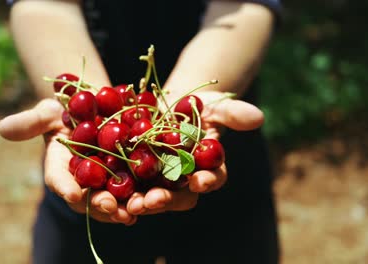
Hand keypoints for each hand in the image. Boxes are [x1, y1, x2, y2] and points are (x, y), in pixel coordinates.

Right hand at [0, 98, 136, 224]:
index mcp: (61, 168)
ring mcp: (106, 182)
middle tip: (109, 208)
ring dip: (123, 208)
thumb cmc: (65, 112)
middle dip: (98, 204)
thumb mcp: (47, 113)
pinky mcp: (129, 177)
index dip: (65, 187)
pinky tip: (154, 201)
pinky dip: (143, 196)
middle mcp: (83, 181)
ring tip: (133, 212)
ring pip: (114, 200)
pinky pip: (136, 190)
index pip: (59, 180)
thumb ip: (30, 122)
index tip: (74, 194)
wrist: (95, 112)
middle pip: (90, 198)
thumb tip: (3, 128)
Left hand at [126, 90, 263, 214]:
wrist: (167, 103)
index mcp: (206, 167)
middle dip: (167, 199)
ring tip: (132, 204)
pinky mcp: (135, 175)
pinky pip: (128, 187)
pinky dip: (120, 193)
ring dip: (142, 203)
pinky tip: (109, 195)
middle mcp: (183, 180)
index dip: (207, 181)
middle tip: (155, 200)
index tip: (200, 181)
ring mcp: (158, 180)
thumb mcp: (213, 104)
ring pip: (152, 197)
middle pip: (178, 196)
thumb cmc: (196, 104)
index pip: (212, 178)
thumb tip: (258, 117)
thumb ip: (232, 112)